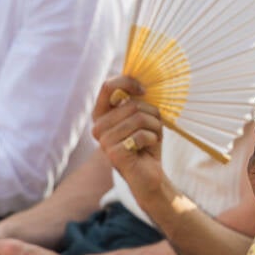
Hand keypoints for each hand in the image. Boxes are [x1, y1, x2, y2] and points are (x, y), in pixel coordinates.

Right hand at [92, 74, 164, 205]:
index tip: (143, 90)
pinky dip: (152, 138)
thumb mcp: (142, 116)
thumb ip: (136, 99)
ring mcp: (103, 141)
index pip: (108, 86)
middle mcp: (98, 126)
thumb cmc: (146, 142)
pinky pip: (141, 135)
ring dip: (155, 127)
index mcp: (102, 114)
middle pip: (131, 104)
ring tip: (152, 137)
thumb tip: (141, 81)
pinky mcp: (113, 153)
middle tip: (154, 127)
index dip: (127, 82)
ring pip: (139, 118)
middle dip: (152, 114)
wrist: (149, 174)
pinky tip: (148, 147)